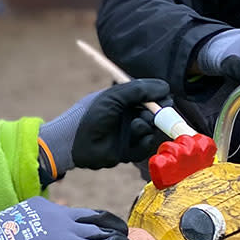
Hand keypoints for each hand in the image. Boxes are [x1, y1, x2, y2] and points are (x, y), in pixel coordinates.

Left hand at [37, 79, 170, 183]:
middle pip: (157, 114)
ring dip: (149, 126)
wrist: (73, 142)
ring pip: (153, 130)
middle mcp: (130, 115)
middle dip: (160, 113)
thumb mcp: (114, 97)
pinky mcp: (129, 151)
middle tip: (157, 114)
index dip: (161, 97)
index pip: (152, 96)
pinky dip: (145, 141)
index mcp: (126, 100)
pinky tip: (136, 137)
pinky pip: (146, 147)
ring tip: (137, 125)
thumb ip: (139, 89)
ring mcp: (130, 134)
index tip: (165, 99)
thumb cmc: (90, 114)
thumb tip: (165, 87)